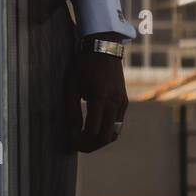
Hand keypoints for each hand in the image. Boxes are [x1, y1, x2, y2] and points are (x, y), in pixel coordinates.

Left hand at [69, 33, 128, 152]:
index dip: (81, 141)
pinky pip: (118, 123)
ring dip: (101, 140)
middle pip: (106, 136)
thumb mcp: (71, 85)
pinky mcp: (124, 102)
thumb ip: (72, 109)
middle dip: (92, 145)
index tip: (71, 143)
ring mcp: (122, 103)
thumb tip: (70, 131)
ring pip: (114, 132)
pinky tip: (95, 131)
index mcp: (100, 98)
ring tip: (85, 141)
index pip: (92, 130)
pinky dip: (108, 131)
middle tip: (78, 147)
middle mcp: (115, 103)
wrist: (103, 49)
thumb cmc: (83, 65)